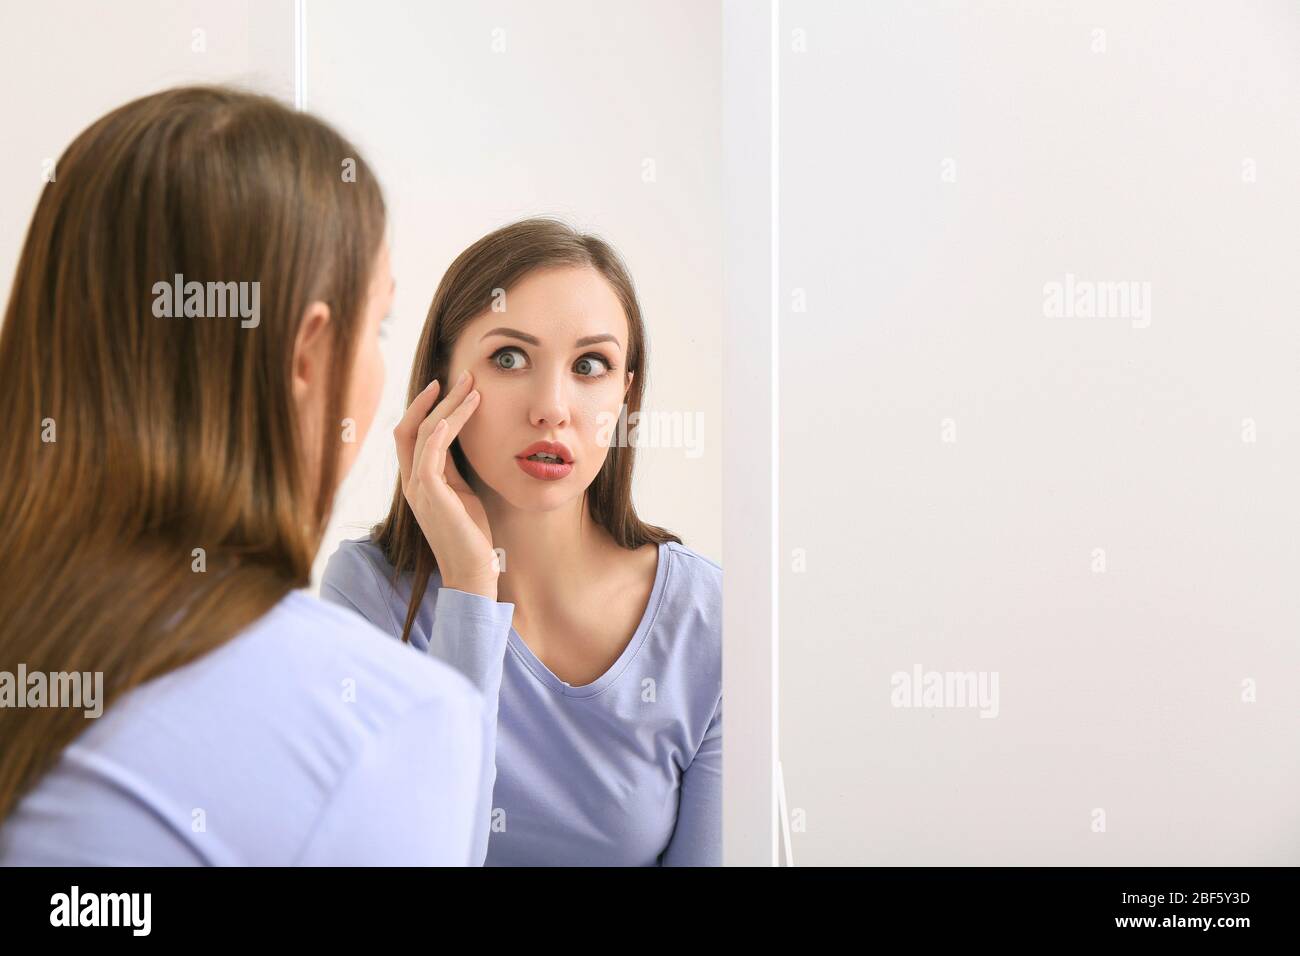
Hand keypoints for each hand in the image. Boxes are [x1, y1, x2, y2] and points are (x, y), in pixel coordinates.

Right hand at [393, 369, 498, 599]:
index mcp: (417, 481)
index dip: (426, 407)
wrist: (471, 571)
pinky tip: (467, 410)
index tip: (449, 386)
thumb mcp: (461, 493)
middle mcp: (411, 481)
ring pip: (424, 432)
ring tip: (473, 386)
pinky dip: (448, 425)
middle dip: (437, 398)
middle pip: (412, 426)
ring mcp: (417, 487)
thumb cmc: (471, 535)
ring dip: (449, 406)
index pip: (412, 434)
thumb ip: (453, 469)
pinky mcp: (430, 492)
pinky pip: (432, 448)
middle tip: (465, 376)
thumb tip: (457, 441)